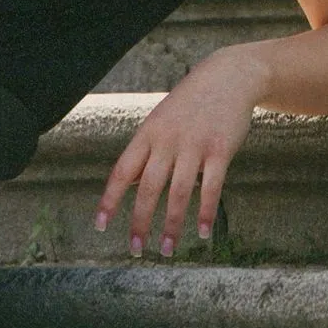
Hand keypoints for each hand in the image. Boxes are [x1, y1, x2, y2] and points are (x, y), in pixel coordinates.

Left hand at [94, 48, 262, 257]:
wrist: (227, 77)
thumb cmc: (190, 104)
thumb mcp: (161, 120)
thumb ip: (148, 151)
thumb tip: (133, 184)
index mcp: (148, 133)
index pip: (123, 170)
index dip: (110, 199)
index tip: (100, 225)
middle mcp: (167, 140)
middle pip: (148, 187)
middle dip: (140, 221)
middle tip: (135, 249)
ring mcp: (194, 144)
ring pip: (179, 192)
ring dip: (172, 225)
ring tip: (167, 250)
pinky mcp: (220, 150)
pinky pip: (212, 187)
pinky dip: (205, 212)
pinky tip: (203, 233)